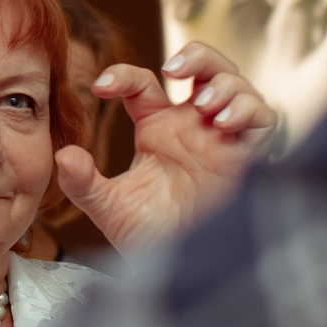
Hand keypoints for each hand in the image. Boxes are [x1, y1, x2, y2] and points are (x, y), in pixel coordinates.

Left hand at [54, 42, 274, 249]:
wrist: (177, 270)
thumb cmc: (149, 236)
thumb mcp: (109, 206)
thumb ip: (82, 181)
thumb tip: (62, 155)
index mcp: (158, 130)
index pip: (144, 84)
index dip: (123, 75)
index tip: (100, 88)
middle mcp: (192, 127)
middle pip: (205, 68)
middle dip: (196, 56)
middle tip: (173, 69)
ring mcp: (222, 139)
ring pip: (236, 85)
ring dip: (223, 83)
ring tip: (202, 105)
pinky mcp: (248, 158)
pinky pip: (264, 119)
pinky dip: (247, 109)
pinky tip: (222, 121)